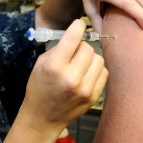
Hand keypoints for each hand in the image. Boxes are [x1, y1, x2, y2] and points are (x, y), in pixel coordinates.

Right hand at [19, 19, 107, 133]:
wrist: (42, 118)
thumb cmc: (39, 88)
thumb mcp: (41, 64)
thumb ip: (59, 49)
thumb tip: (76, 35)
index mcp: (54, 67)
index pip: (73, 38)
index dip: (77, 27)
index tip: (79, 24)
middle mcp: (71, 78)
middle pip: (88, 48)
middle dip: (81, 46)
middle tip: (73, 53)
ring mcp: (84, 89)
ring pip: (98, 59)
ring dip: (90, 58)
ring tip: (79, 65)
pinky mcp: (93, 97)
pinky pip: (103, 72)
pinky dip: (95, 69)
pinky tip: (85, 75)